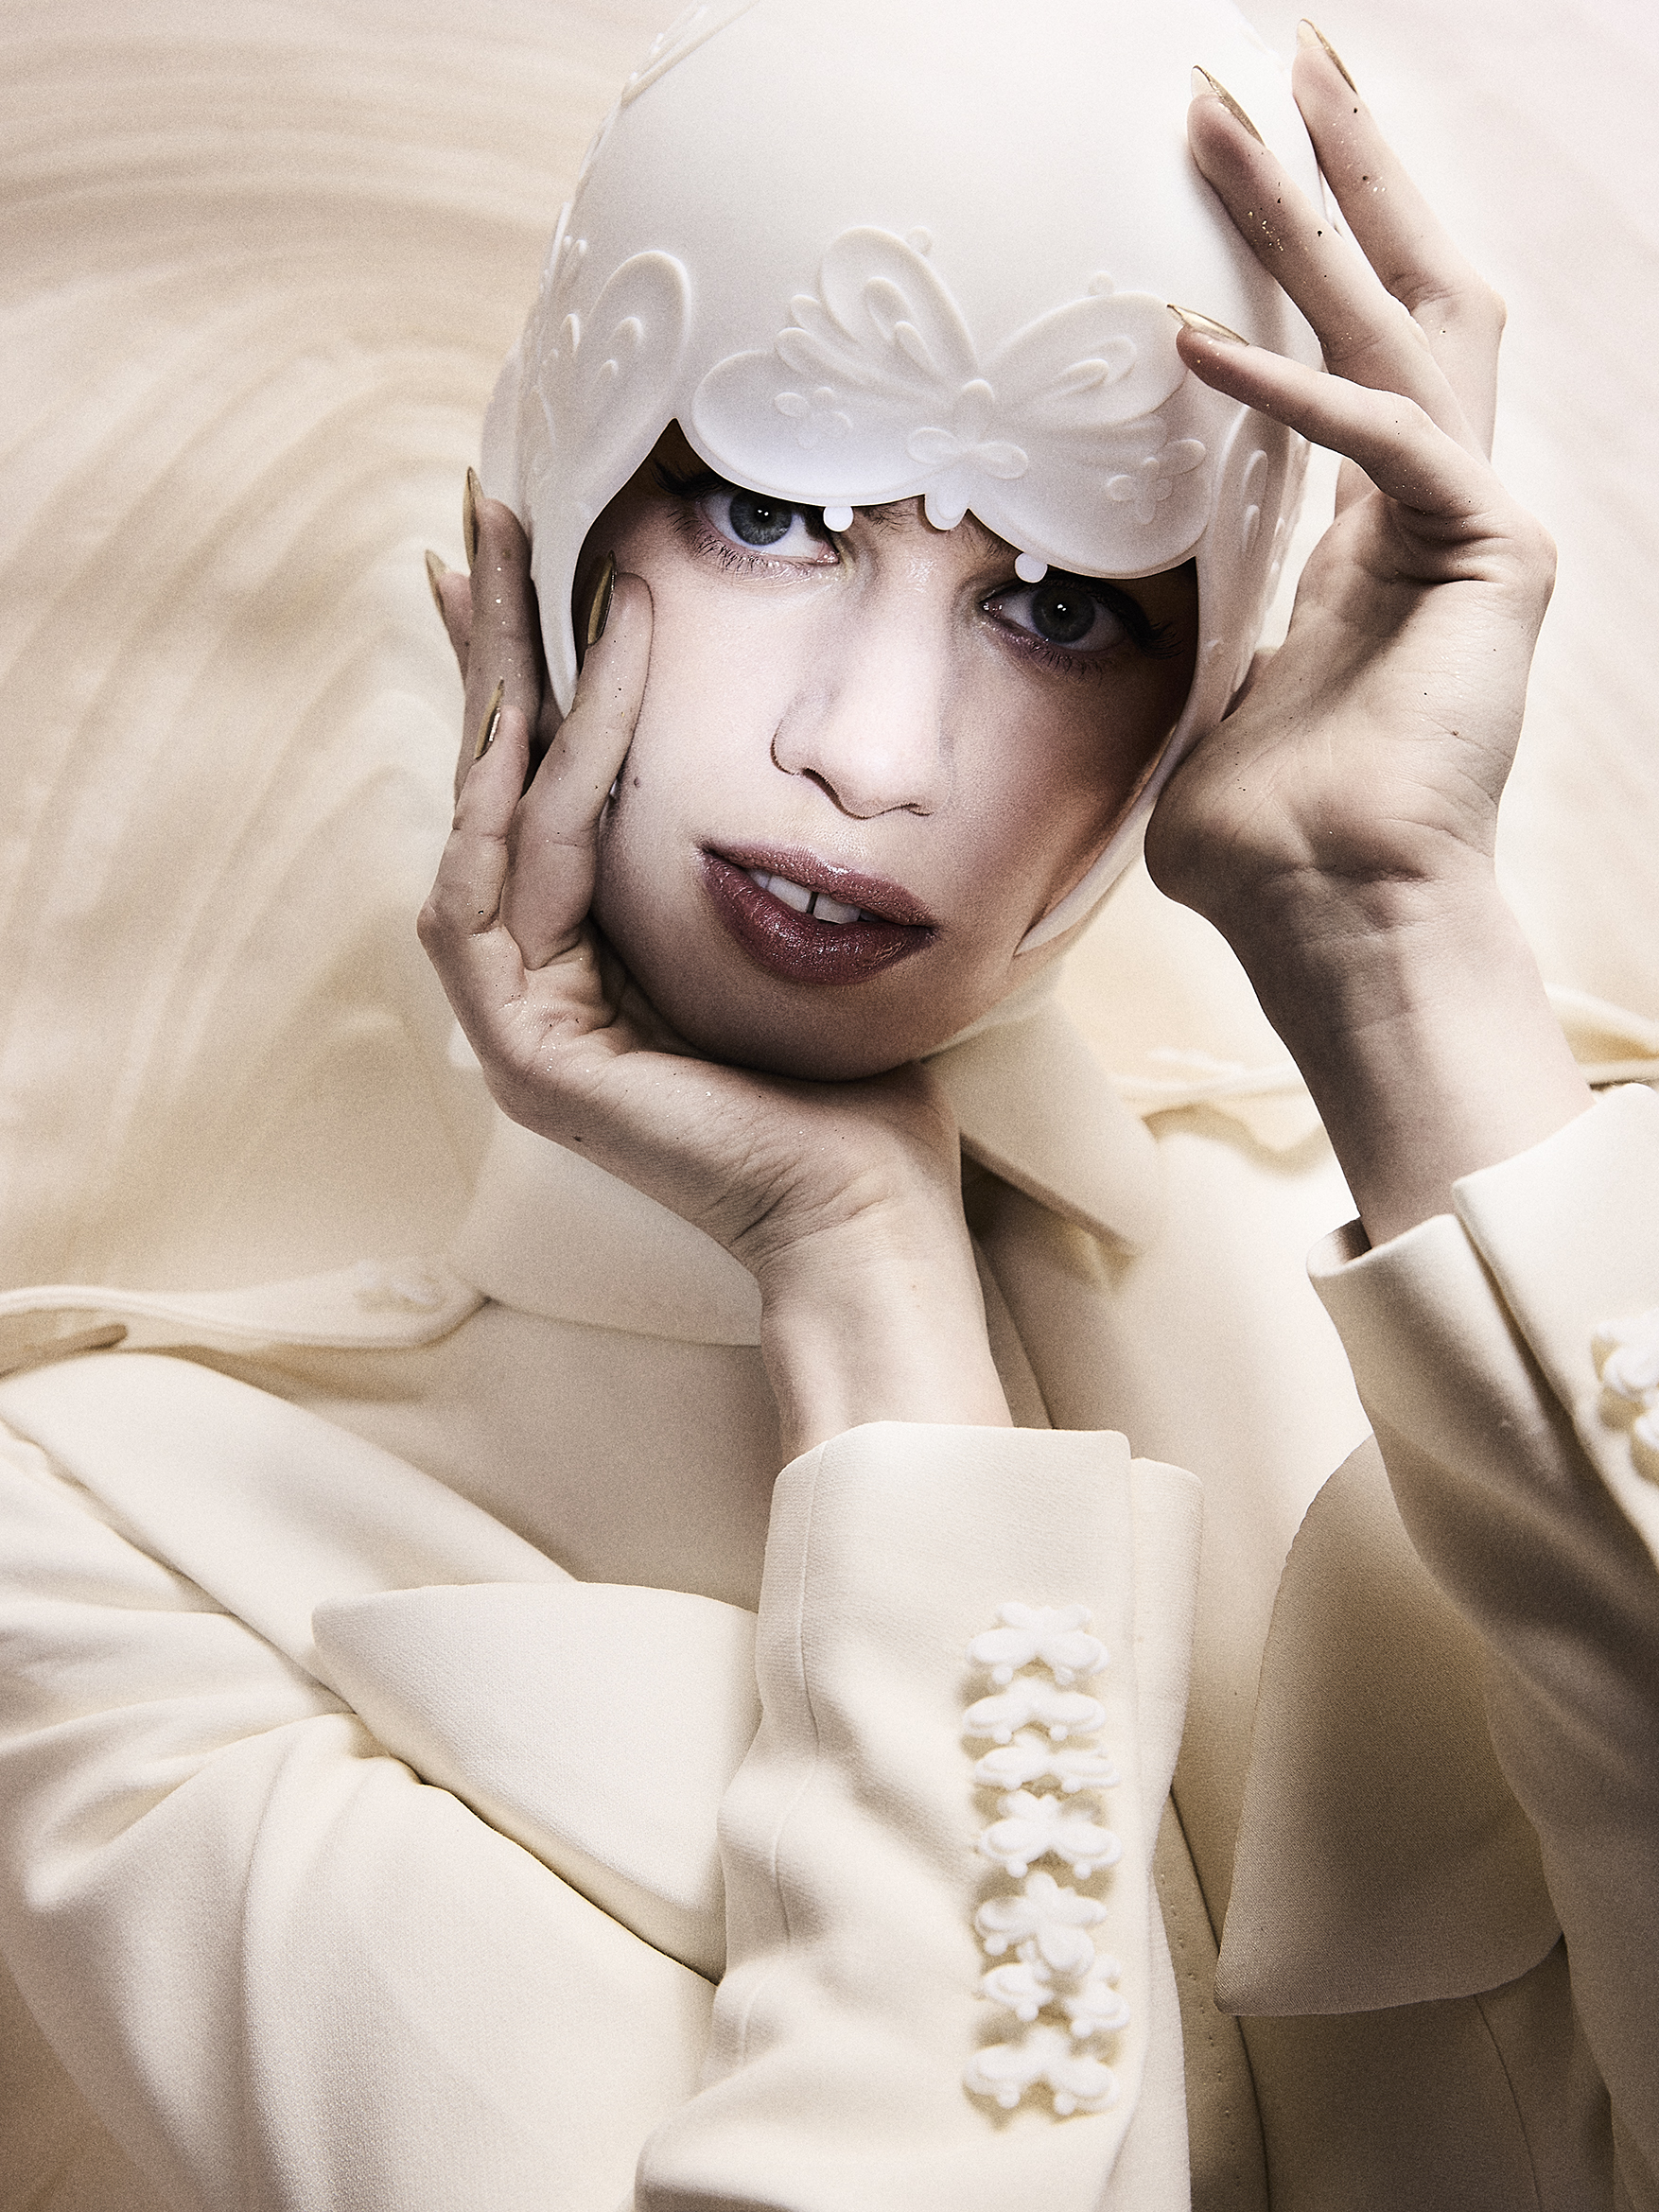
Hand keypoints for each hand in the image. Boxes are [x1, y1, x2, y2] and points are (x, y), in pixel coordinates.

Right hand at [420, 494, 1009, 1456]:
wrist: (868, 1205)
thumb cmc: (852, 1080)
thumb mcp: (781, 925)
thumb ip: (729, 845)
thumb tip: (753, 739)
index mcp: (585, 954)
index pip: (539, 788)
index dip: (526, 671)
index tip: (525, 558)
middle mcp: (533, 979)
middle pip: (490, 781)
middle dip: (487, 643)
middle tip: (482, 514)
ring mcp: (514, 1019)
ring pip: (484, 819)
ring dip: (500, 685)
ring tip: (514, 562)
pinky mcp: (522, 1052)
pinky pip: (510, 890)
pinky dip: (536, 791)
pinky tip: (557, 701)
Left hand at [1146, 29, 1590, 1240]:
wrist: (1337, 928)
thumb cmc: (1266, 846)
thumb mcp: (1204, 698)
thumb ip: (1192, 617)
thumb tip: (1106, 585)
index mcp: (1373, 537)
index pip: (1346, 355)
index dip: (1298, 251)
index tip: (1235, 158)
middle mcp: (1434, 510)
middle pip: (1398, 294)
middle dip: (1336, 175)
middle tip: (1275, 53)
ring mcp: (1473, 526)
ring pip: (1404, 321)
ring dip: (1323, 211)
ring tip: (1250, 98)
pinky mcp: (1491, 558)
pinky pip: (1382, 441)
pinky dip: (1286, 393)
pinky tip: (1188, 343)